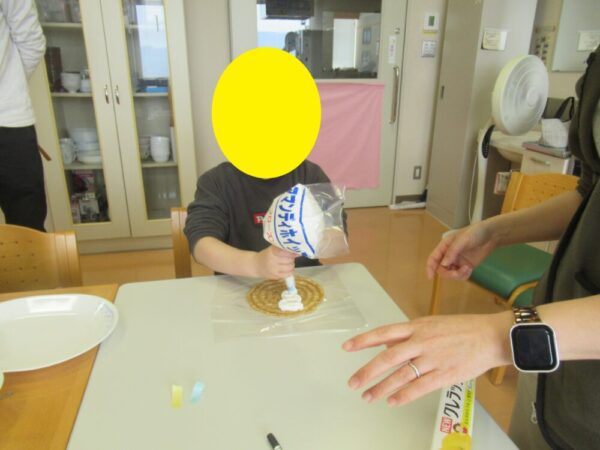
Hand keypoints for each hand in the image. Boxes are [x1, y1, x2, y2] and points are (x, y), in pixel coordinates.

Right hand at [253, 245, 295, 278]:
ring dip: (291, 265)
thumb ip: (281, 248)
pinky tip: (287, 269)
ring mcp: (273, 269)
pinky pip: (287, 274)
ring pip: (290, 267)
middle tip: (290, 258)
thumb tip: (295, 249)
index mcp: (272, 252)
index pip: (285, 252)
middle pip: (289, 260)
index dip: (292, 252)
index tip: (295, 252)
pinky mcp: (275, 276)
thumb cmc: (266, 256)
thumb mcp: (271, 249)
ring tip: (288, 263)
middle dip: (292, 258)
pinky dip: (289, 272)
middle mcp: (272, 260)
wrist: (256, 265)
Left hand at [343, 313, 512, 405]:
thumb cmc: (461, 329)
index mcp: (417, 326)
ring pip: (401, 375)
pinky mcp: (445, 374)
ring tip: (368, 396)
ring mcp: (433, 358)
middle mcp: (421, 341)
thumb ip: (408, 335)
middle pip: (388, 357)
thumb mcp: (431, 324)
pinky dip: (404, 395)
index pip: (384, 332)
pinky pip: (420, 387)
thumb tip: (387, 344)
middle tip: (353, 383)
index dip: (363, 340)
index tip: (346, 347)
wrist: (490, 336)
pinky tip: (392, 401)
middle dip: (367, 371)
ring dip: (382, 388)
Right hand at [426, 222, 498, 280]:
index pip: (433, 258)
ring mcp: (457, 261)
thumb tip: (443, 264)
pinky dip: (464, 276)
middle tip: (458, 272)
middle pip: (441, 269)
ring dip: (458, 275)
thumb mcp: (463, 240)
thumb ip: (452, 251)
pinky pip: (460, 275)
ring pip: (451, 274)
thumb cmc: (475, 232)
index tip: (430, 277)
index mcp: (444, 246)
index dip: (430, 267)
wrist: (492, 235)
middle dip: (449, 274)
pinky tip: (470, 270)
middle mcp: (449, 255)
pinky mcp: (466, 266)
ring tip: (468, 269)